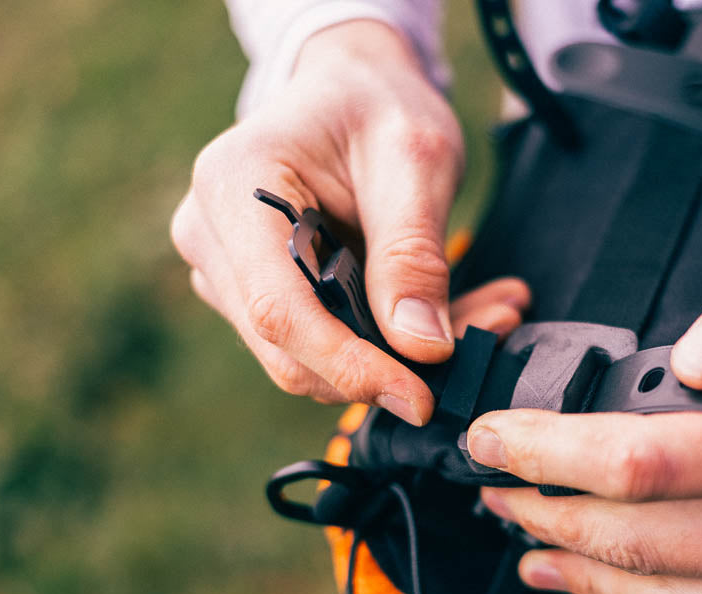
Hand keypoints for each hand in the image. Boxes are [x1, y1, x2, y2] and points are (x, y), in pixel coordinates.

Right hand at [172, 20, 470, 425]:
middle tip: (485, 338)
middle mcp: (213, 237)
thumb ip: (412, 252)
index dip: (350, 366)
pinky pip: (322, 344)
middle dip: (384, 368)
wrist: (352, 90)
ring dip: (398, 358)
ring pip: (311, 358)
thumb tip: (420, 348)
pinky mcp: (258, 292)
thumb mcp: (414, 159)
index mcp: (234, 186)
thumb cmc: (378, 105)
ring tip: (489, 314)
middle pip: (289, 349)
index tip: (419, 395)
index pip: (279, 310)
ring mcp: (228, 271)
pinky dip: (390, 344)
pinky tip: (454, 315)